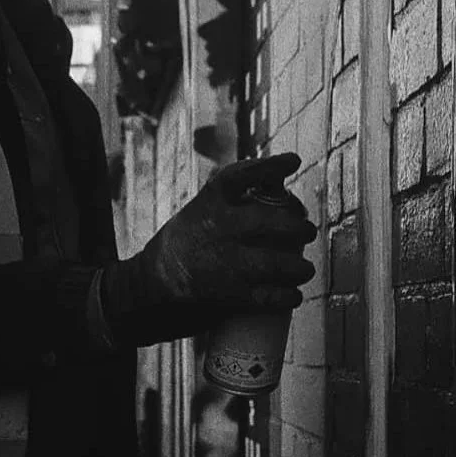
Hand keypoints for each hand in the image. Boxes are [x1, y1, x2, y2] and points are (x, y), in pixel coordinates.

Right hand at [99, 153, 317, 347]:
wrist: (147, 286)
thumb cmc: (182, 245)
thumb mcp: (198, 213)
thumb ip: (230, 205)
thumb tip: (276, 193)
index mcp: (209, 202)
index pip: (243, 174)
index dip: (271, 165)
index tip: (293, 161)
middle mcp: (218, 228)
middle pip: (270, 221)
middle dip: (297, 227)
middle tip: (308, 231)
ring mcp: (224, 262)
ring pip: (275, 262)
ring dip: (298, 266)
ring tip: (306, 268)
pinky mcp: (228, 295)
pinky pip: (268, 296)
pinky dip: (287, 295)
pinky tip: (294, 294)